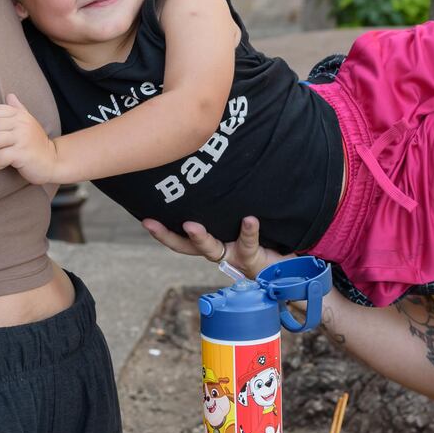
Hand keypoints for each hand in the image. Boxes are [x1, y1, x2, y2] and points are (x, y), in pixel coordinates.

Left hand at [0, 93, 61, 183]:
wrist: (53, 161)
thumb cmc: (36, 143)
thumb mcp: (29, 122)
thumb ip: (18, 109)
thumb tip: (9, 95)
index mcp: (20, 115)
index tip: (1, 133)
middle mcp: (21, 124)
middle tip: (1, 147)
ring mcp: (22, 138)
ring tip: (1, 154)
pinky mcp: (21, 154)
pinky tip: (5, 163)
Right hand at [142, 215, 277, 279]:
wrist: (289, 266)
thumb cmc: (264, 238)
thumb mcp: (245, 220)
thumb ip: (233, 202)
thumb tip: (220, 166)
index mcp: (212, 241)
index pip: (180, 236)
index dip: (162, 230)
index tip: (144, 218)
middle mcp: (218, 250)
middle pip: (186, 246)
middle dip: (167, 235)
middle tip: (151, 224)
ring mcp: (232, 256)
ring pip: (211, 249)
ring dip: (199, 238)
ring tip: (192, 226)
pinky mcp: (252, 258)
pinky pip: (248, 243)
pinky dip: (248, 230)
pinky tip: (249, 219)